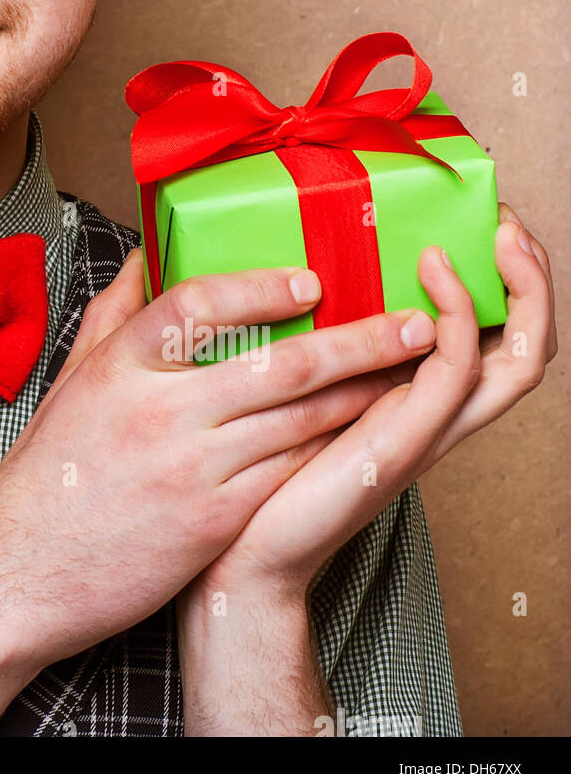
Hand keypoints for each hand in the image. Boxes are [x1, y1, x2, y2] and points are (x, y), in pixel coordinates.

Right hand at [0, 249, 443, 672]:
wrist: (23, 574)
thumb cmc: (47, 474)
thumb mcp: (70, 380)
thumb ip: (113, 312)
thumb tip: (148, 254)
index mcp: (119, 367)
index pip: (198, 302)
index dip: (262, 287)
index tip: (310, 280)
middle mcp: (160, 412)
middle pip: (281, 364)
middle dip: (359, 341)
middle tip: (412, 323)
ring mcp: (192, 469)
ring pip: (302, 421)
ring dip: (366, 394)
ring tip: (414, 374)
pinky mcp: (214, 523)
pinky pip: (291, 474)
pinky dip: (337, 451)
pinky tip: (372, 436)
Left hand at [181, 201, 555, 604]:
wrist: (240, 553)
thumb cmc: (256, 466)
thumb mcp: (300, 388)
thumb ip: (316, 340)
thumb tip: (289, 268)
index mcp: (417, 400)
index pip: (499, 339)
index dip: (511, 282)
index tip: (486, 221)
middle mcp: (437, 416)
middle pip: (529, 346)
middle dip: (534, 278)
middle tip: (506, 220)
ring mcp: (426, 430)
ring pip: (516, 358)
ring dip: (521, 289)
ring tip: (495, 234)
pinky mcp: (399, 440)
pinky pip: (454, 371)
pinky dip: (458, 315)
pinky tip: (430, 273)